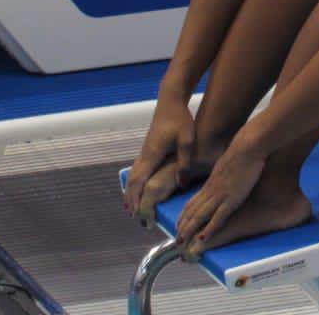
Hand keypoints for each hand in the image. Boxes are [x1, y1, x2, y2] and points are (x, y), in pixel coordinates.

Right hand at [124, 92, 196, 220]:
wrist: (171, 100)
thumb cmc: (180, 119)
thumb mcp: (187, 140)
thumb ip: (185, 162)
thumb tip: (181, 184)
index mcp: (152, 155)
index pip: (140, 183)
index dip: (138, 201)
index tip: (140, 216)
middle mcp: (144, 155)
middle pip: (133, 183)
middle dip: (132, 201)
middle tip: (136, 218)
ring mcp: (144, 151)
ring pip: (133, 176)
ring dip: (131, 193)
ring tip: (132, 209)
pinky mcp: (147, 148)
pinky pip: (136, 170)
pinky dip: (134, 183)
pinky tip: (136, 188)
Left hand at [175, 141, 266, 256]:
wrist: (247, 148)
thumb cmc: (241, 153)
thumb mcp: (227, 165)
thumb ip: (222, 174)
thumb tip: (221, 177)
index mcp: (210, 183)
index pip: (192, 202)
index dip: (184, 216)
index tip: (179, 225)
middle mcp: (211, 190)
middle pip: (192, 211)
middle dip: (183, 227)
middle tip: (177, 240)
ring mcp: (220, 195)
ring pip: (200, 216)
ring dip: (189, 230)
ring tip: (182, 242)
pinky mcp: (231, 199)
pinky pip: (217, 217)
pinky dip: (209, 229)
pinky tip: (202, 238)